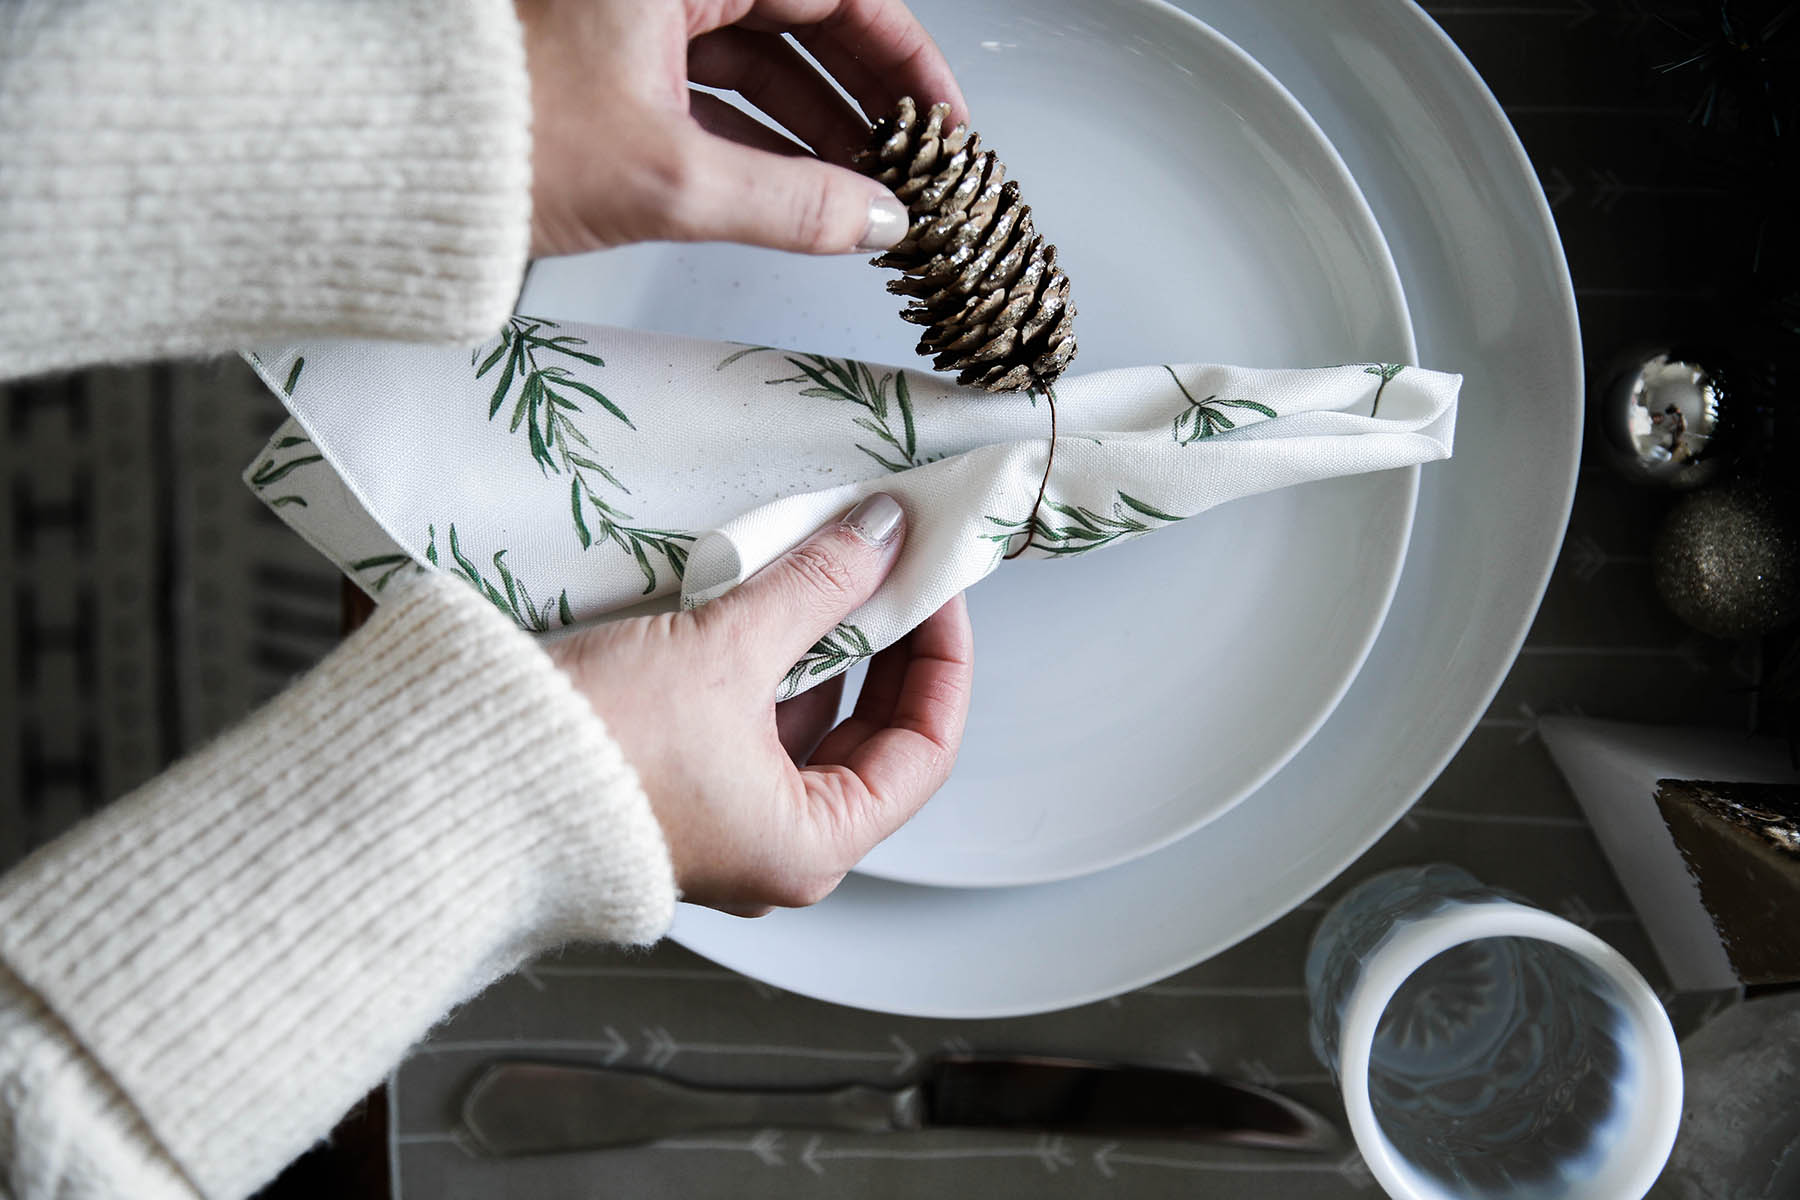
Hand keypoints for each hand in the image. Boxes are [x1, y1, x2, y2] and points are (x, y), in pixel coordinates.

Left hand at [515, 0, 968, 257]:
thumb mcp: (667, 177)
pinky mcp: (611, 65)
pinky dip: (760, 138)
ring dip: (817, 127)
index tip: (942, 122)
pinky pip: (711, 90)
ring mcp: (635, 18)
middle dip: (864, 99)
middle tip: (915, 167)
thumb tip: (875, 222)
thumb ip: (791, 202)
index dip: (902, 57)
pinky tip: (803, 190)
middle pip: (801, 21)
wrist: (383, 164)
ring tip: (869, 194)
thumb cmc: (494, 134)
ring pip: (758, 60)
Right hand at [549, 494, 973, 912]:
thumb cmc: (593, 750)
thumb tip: (882, 536)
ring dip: (820, 643)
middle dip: (882, 643)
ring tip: (826, 565)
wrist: (456, 778)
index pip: (923, 750)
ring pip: (804, 722)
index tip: (936, 584)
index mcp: (809, 845)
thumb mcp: (724, 653)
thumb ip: (814, 588)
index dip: (942, 659)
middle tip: (887, 563)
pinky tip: (763, 598)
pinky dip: (766, 660)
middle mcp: (773, 846)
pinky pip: (747, 719)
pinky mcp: (674, 788)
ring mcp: (721, 820)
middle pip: (868, 735)